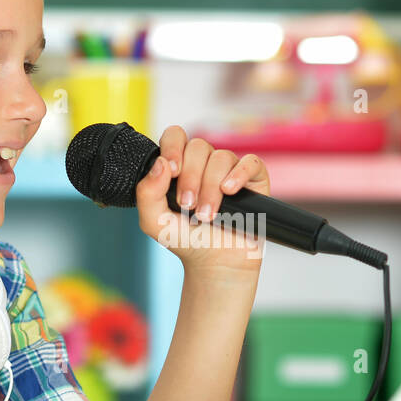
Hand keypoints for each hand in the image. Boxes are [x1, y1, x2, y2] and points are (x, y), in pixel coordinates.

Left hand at [135, 125, 270, 278]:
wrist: (214, 263)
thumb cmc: (185, 240)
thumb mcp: (154, 221)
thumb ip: (147, 192)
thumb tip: (160, 163)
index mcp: (180, 165)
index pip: (175, 137)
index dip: (173, 148)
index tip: (172, 171)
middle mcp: (204, 163)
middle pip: (199, 146)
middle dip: (191, 177)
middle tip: (188, 205)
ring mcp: (230, 170)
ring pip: (221, 157)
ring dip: (211, 188)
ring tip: (206, 214)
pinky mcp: (254, 180)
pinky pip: (250, 162)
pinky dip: (239, 174)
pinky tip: (229, 191)